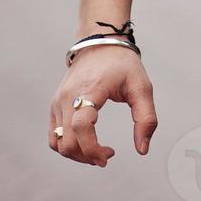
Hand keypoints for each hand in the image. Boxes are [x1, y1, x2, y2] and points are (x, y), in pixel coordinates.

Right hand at [48, 46, 157, 165]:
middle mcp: (68, 97)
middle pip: (67, 140)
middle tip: (108, 155)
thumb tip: (142, 149)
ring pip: (58, 142)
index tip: (109, 155)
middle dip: (87, 156)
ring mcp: (58, 102)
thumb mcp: (142, 88)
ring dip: (77, 154)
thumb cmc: (122, 64)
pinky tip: (86, 144)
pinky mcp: (55, 106)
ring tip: (97, 152)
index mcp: (90, 90)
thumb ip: (146, 118)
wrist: (100, 44)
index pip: (81, 126)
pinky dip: (68, 146)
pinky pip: (54, 136)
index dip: (92, 147)